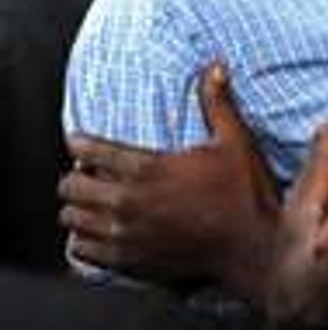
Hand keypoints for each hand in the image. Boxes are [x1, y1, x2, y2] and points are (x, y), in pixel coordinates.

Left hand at [59, 64, 278, 299]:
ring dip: (80, 208)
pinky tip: (100, 231)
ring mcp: (127, 235)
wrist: (255, 247)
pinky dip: (85, 240)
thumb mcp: (236, 142)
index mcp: (150, 169)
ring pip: (72, 220)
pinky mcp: (131, 262)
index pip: (89, 151)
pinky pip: (83, 251)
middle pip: (71, 187)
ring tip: (95, 203)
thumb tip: (214, 67)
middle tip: (92, 174)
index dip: (80, 142)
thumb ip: (217, 104)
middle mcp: (130, 203)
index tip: (82, 142)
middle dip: (78, 177)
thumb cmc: (246, 194)